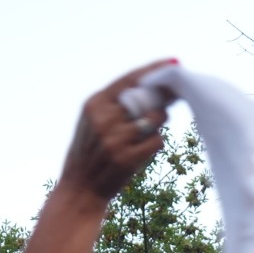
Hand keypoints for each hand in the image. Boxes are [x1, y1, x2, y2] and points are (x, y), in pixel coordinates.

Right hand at [59, 62, 174, 202]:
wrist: (80, 190)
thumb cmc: (91, 153)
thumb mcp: (93, 122)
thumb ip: (115, 105)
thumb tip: (154, 88)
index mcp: (94, 104)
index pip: (130, 80)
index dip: (153, 70)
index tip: (173, 63)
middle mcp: (103, 118)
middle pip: (147, 98)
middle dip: (162, 98)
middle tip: (171, 99)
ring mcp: (115, 139)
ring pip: (156, 118)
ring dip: (158, 124)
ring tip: (144, 133)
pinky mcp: (126, 158)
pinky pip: (157, 141)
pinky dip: (155, 144)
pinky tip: (142, 150)